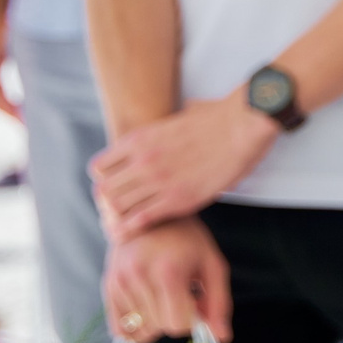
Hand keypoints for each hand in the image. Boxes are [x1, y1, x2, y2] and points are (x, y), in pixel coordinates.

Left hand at [89, 91, 277, 230]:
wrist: (245, 123)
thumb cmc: (220, 116)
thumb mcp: (182, 113)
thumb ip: (172, 121)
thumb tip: (184, 112)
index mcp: (139, 140)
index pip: (98, 168)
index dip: (105, 180)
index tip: (119, 187)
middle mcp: (142, 161)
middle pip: (103, 192)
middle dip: (109, 204)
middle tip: (123, 209)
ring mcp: (159, 181)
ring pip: (118, 209)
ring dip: (120, 218)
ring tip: (129, 223)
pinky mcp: (179, 199)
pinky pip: (140, 220)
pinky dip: (134, 228)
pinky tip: (139, 230)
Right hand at [102, 214, 231, 342]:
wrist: (151, 214)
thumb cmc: (187, 240)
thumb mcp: (212, 264)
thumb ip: (219, 301)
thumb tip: (221, 337)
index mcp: (168, 271)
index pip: (177, 324)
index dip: (191, 320)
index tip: (194, 302)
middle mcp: (139, 277)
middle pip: (160, 328)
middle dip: (174, 318)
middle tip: (179, 295)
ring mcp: (120, 281)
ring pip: (141, 330)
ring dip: (155, 319)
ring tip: (162, 293)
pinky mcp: (108, 285)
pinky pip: (120, 328)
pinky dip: (136, 324)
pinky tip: (147, 305)